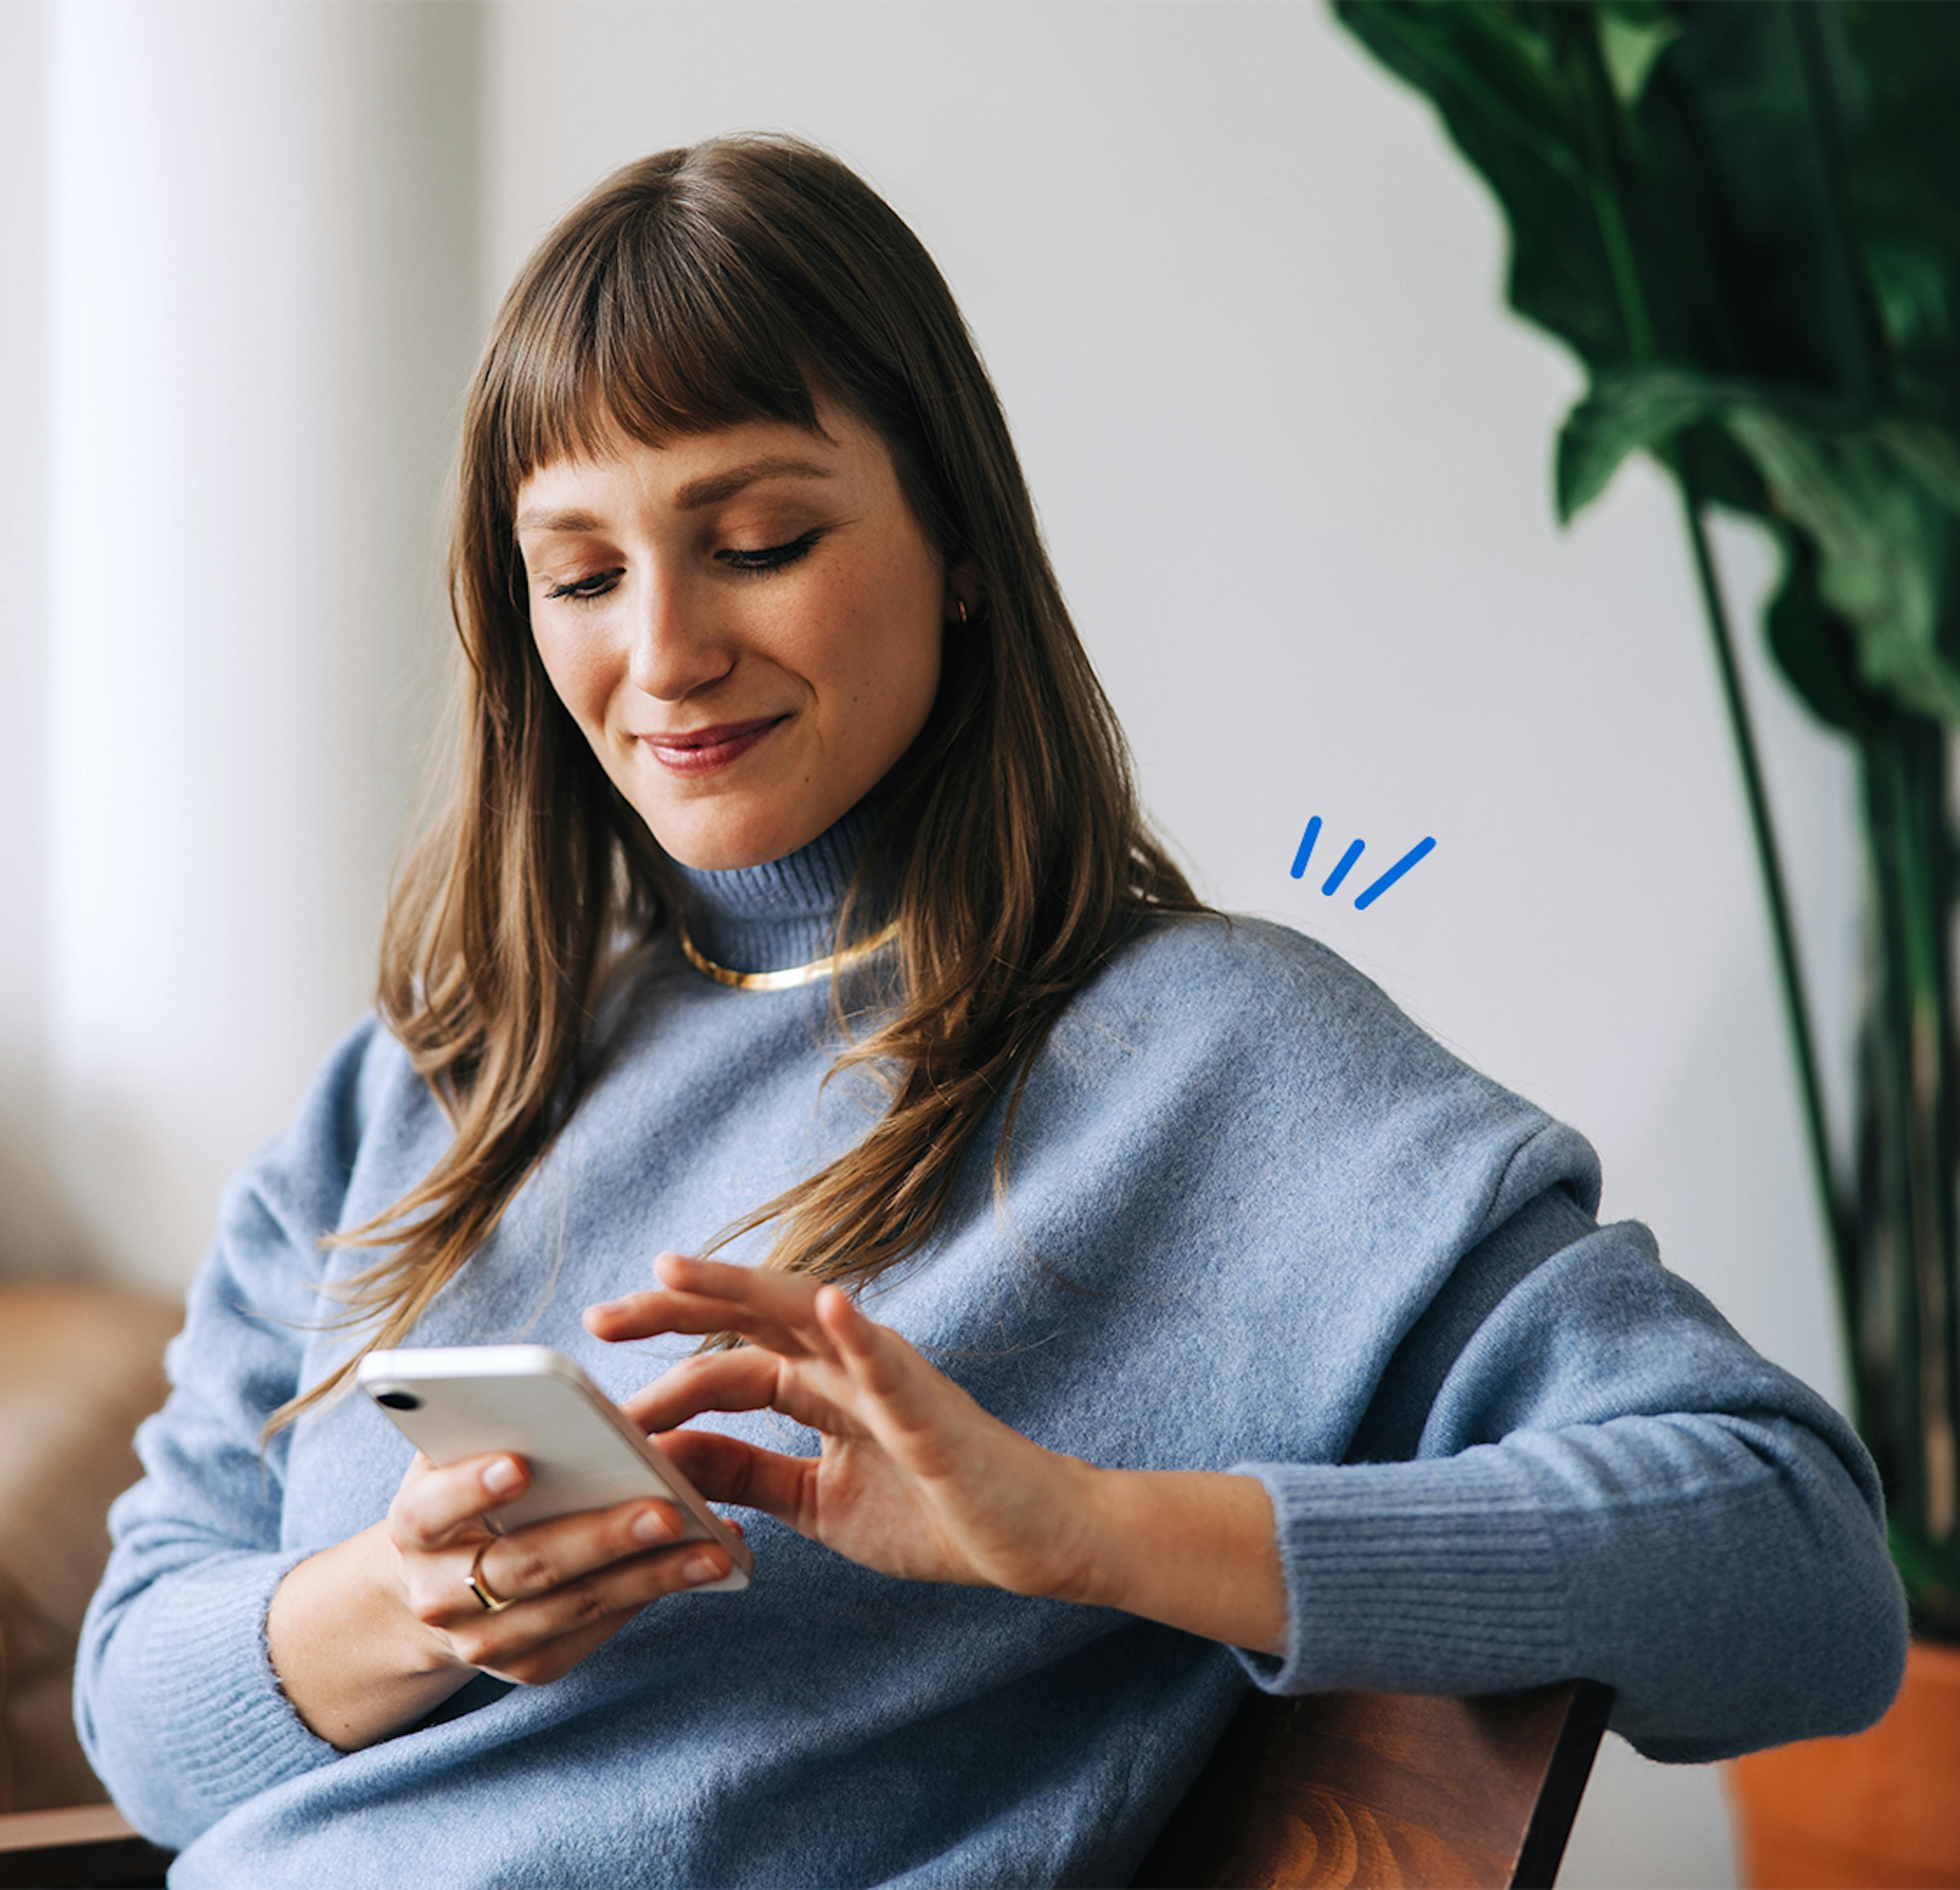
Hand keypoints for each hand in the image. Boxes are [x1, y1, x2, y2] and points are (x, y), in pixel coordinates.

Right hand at [383, 1448, 739, 1684]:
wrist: (443, 1579)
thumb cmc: (469, 1489)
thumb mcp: (464, 1450)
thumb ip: (497, 1425)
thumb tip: (574, 1405)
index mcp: (415, 1524)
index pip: (432, 1507)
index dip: (470, 1487)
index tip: (519, 1465)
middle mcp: (438, 1593)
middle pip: (525, 1563)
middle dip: (601, 1537)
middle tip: (665, 1510)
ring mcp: (484, 1639)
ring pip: (573, 1606)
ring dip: (649, 1576)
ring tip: (712, 1548)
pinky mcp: (530, 1665)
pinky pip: (595, 1632)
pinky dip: (649, 1597)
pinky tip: (699, 1568)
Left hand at [584, 1253, 1097, 1601]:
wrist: (1032, 1541)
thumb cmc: (936, 1512)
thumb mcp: (817, 1502)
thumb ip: (749, 1474)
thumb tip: (668, 1457)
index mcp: (821, 1387)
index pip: (729, 1361)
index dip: (665, 1366)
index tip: (599, 1376)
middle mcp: (849, 1364)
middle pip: (750, 1319)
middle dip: (675, 1309)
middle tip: (600, 1314)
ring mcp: (891, 1378)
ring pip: (807, 1316)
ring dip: (742, 1290)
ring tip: (677, 1270)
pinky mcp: (932, 1410)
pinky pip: (891, 1365)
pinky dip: (859, 1332)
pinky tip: (830, 1305)